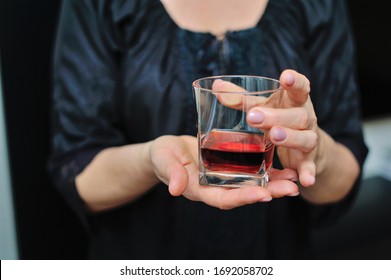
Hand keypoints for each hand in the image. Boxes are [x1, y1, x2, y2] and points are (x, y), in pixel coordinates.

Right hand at [149, 135, 298, 209]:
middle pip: (245, 194)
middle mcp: (217, 187)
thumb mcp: (164, 160)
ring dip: (274, 183)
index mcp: (201, 190)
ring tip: (295, 179)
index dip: (243, 198)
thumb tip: (175, 189)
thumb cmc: (163, 156)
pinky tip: (285, 165)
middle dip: (268, 193)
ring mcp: (224, 179)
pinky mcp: (229, 167)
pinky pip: (250, 171)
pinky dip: (267, 170)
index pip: (224, 199)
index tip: (264, 195)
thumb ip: (170, 173)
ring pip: (252, 184)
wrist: (167, 151)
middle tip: (292, 189)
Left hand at [246, 69, 318, 186]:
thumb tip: (216, 87)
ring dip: (290, 138)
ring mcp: (309, 139)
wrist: (306, 146)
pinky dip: (308, 172)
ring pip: (305, 138)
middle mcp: (306, 118)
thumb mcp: (264, 107)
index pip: (300, 88)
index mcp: (295, 101)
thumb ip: (243, 98)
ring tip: (274, 136)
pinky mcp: (309, 161)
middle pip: (297, 115)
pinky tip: (305, 180)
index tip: (284, 76)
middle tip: (254, 116)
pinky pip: (309, 167)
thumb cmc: (280, 118)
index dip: (294, 82)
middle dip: (277, 115)